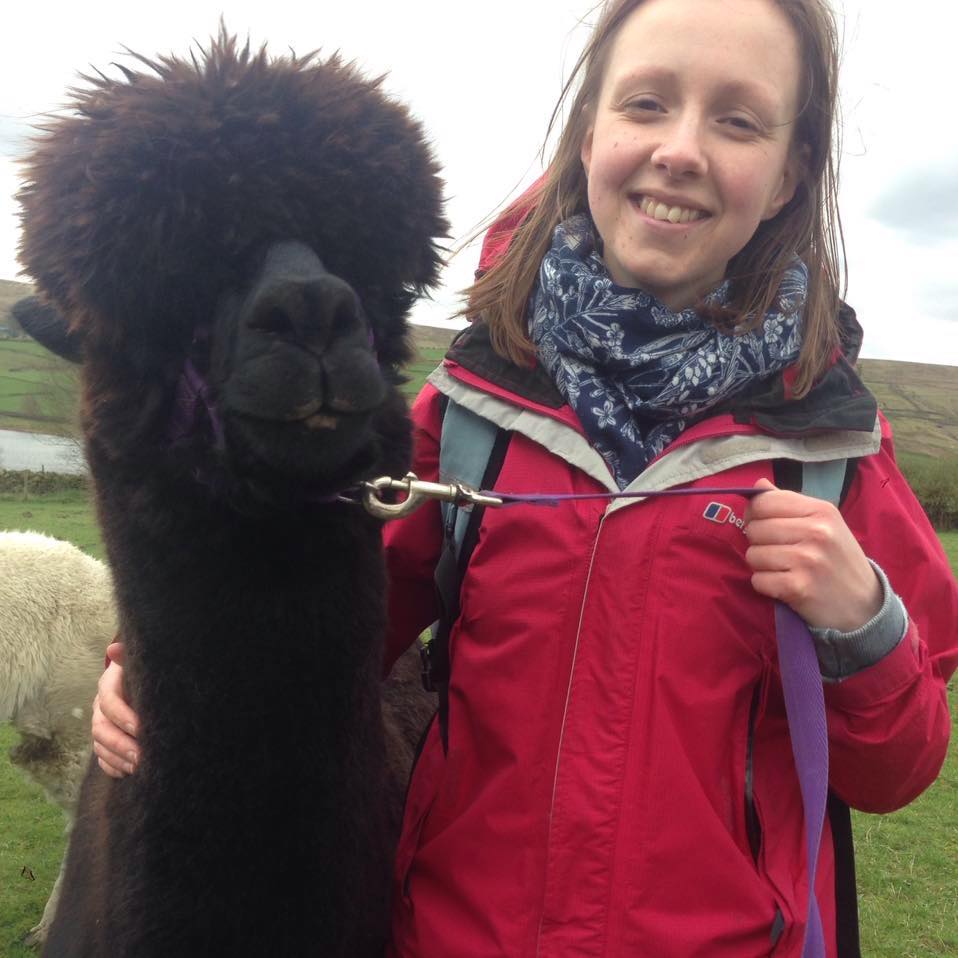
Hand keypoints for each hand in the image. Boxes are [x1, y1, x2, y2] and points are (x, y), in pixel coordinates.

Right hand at [92, 641, 140, 777]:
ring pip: (99, 745)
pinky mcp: (104, 741)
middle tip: (141, 755)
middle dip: (121, 744)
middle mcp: (100, 707)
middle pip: (101, 728)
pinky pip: (101, 758)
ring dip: (118, 758)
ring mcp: (100, 725)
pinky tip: (127, 772)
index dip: (123, 716)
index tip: (141, 728)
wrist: (143, 681)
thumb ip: (130, 658)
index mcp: (109, 685)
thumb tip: (114, 649)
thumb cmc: (145, 672)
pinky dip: (112, 767)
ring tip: (138, 766)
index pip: (109, 701)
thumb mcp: (140, 663)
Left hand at [744, 479, 881, 630]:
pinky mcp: (798, 587)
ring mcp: (807, 560)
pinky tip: (785, 585)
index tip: (766, 526)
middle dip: (759, 543)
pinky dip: (766, 585)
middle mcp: (816, 532)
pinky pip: (758, 580)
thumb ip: (789, 504)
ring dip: (761, 566)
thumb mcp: (824, 524)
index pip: (764, 502)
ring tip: (784, 570)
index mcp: (821, 510)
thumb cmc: (839, 561)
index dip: (756, 515)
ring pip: (753, 555)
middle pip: (754, 529)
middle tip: (780, 553)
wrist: (865, 606)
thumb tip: (758, 486)